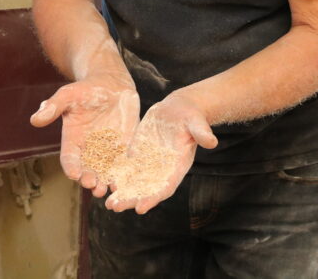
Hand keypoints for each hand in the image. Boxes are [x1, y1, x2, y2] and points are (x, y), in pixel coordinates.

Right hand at [30, 67, 139, 197]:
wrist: (110, 84)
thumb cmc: (86, 89)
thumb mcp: (68, 95)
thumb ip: (53, 107)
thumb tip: (34, 120)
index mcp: (72, 139)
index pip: (69, 158)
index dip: (71, 167)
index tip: (74, 174)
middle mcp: (88, 149)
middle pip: (87, 170)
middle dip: (88, 179)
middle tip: (92, 185)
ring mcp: (107, 149)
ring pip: (104, 172)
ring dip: (105, 182)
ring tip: (106, 189)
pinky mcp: (123, 147)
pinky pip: (123, 163)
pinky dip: (124, 174)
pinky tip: (125, 182)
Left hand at [105, 92, 217, 214]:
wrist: (178, 109)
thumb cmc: (191, 116)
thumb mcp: (196, 122)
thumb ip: (202, 133)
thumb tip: (212, 142)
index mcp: (178, 165)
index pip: (165, 186)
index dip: (153, 198)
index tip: (140, 208)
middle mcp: (163, 169)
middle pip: (146, 189)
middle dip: (131, 199)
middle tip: (115, 207)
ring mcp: (150, 162)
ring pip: (135, 182)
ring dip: (122, 193)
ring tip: (108, 203)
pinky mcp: (139, 154)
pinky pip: (127, 168)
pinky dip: (118, 177)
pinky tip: (105, 184)